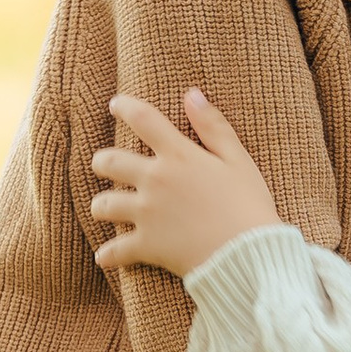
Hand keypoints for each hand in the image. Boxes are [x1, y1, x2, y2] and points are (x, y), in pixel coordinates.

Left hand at [90, 91, 283, 276]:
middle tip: (103, 164)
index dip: (124, 107)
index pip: (142, 119)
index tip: (116, 105)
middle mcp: (155, 181)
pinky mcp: (147, 245)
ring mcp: (147, 214)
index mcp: (178, 155)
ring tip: (104, 208)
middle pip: (109, 162)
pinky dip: (109, 255)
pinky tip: (104, 257)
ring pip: (103, 205)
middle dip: (101, 162)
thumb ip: (213, 126)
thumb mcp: (238, 160)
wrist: (249, 255)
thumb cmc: (249, 206)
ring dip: (101, 205)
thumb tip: (191, 94)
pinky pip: (115, 251)